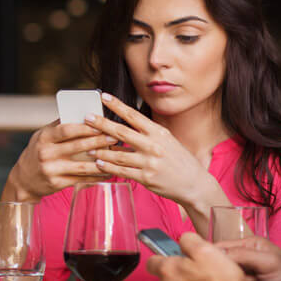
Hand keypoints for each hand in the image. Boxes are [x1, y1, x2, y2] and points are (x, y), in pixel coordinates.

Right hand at [4, 121, 114, 200]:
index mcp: (43, 138)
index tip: (101, 124)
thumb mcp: (41, 136)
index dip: (85, 127)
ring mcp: (52, 170)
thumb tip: (81, 113)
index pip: (66, 130)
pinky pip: (82, 179)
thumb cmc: (37, 153)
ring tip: (115, 155)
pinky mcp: (57, 183)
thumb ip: (59, 126)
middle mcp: (46, 153)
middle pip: (77, 146)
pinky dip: (97, 176)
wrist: (24, 179)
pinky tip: (108, 171)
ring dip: (101, 161)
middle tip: (115, 137)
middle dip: (99, 141)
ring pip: (82, 166)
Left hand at [87, 93, 224, 217]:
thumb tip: (128, 121)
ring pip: (118, 154)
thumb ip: (149, 132)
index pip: (134, 115)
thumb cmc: (179, 160)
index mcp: (159, 133)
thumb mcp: (168, 140)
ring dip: (101, 150)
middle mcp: (154, 146)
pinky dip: (108, 167)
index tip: (103, 97)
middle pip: (122, 132)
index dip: (117, 105)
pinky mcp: (146, 178)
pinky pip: (121, 171)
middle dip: (101, 124)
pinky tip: (99, 163)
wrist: (194, 184)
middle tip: (87, 118)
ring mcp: (149, 162)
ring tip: (88, 147)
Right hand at [216, 237, 280, 280]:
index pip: (220, 247)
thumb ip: (242, 254)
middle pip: (220, 267)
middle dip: (234, 276)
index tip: (221, 267)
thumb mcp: (270, 262)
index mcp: (249, 247)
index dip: (216, 257)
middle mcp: (244, 262)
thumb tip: (215, 256)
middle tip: (253, 280)